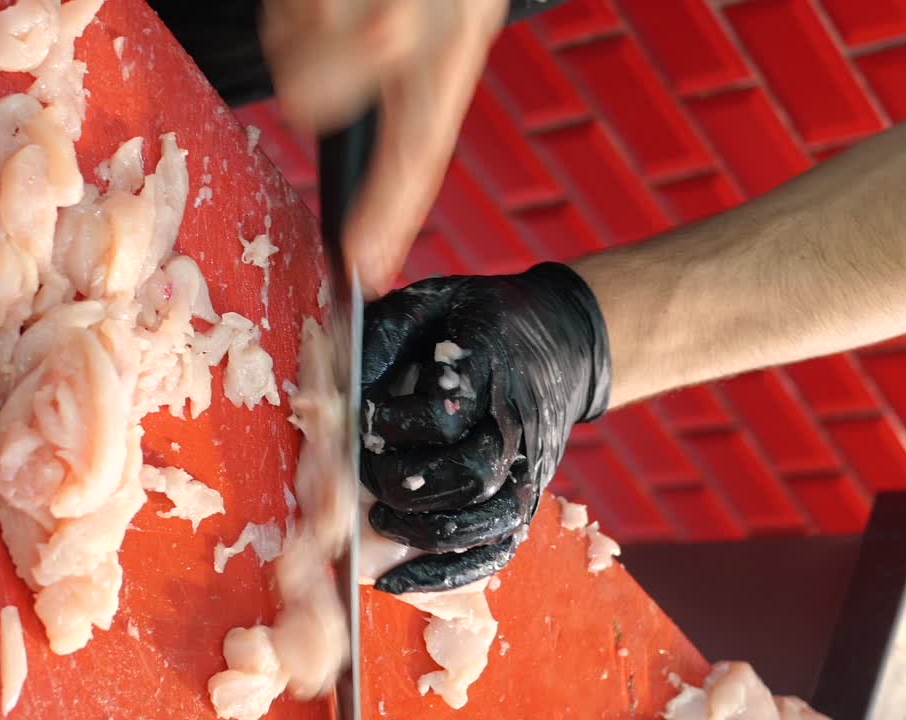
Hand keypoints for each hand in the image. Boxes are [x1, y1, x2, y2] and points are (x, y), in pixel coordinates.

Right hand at [260, 0, 508, 295]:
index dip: (388, 215)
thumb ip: (419, 80)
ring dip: (301, 34)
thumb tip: (370, 160)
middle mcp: (402, 26)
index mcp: (452, 42)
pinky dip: (293, 4)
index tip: (362, 266)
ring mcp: (348, 3)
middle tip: (338, 53)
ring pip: (287, 54)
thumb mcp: (454, 14)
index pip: (418, 149)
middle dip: (313, 88)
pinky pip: (280, 16)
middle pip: (316, 102)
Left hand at [359, 262, 612, 593]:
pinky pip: (498, 549)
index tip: (362, 416)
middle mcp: (517, 425)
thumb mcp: (431, 303)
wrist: (562, 341)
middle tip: (372, 473)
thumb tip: (343, 386)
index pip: (444, 415)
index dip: (391, 424)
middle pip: (470, 475)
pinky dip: (451, 572)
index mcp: (492, 369)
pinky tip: (402, 581)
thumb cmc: (479, 322)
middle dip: (407, 484)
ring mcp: (528, 468)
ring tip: (381, 521)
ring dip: (426, 532)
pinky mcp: (528, 497)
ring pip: (489, 520)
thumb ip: (385, 334)